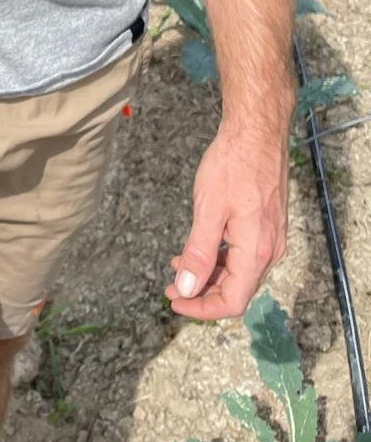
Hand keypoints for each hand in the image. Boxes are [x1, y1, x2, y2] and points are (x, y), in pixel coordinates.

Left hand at [168, 119, 288, 321]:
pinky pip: (243, 254)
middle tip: (171, 287)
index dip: (202, 309)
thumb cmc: (233, 164)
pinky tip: (198, 249)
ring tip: (178, 268)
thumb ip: (199, 252)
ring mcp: (270, 238)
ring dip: (209, 275)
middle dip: (202, 293)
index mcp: (255, 251)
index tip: (175, 302)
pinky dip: (220, 258)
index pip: (232, 301)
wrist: (257, 132)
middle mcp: (269, 251)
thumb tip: (188, 288)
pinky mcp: (266, 226)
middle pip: (236, 290)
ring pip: (239, 273)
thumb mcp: (208, 209)